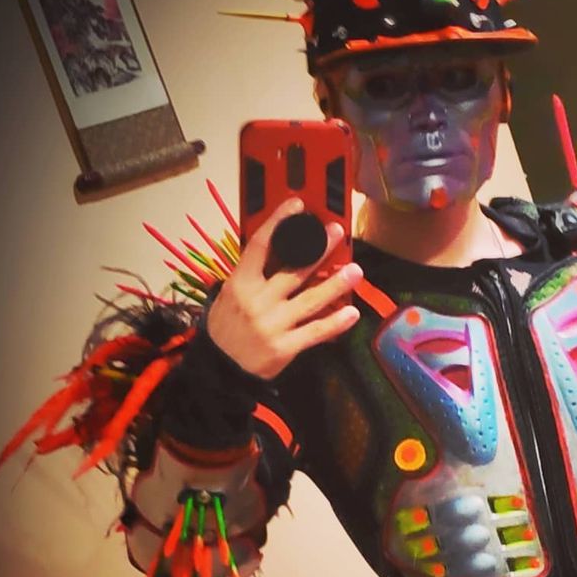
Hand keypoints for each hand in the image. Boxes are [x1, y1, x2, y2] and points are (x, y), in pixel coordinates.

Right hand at [207, 198, 361, 378]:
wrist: (221, 371)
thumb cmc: (226, 328)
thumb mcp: (228, 296)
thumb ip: (250, 275)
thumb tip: (276, 248)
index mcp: (240, 284)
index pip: (260, 246)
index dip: (279, 223)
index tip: (297, 205)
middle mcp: (258, 302)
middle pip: (293, 271)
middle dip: (318, 249)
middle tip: (337, 232)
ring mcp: (273, 325)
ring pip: (310, 300)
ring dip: (336, 284)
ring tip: (355, 270)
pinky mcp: (285, 347)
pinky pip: (315, 332)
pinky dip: (335, 323)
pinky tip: (352, 312)